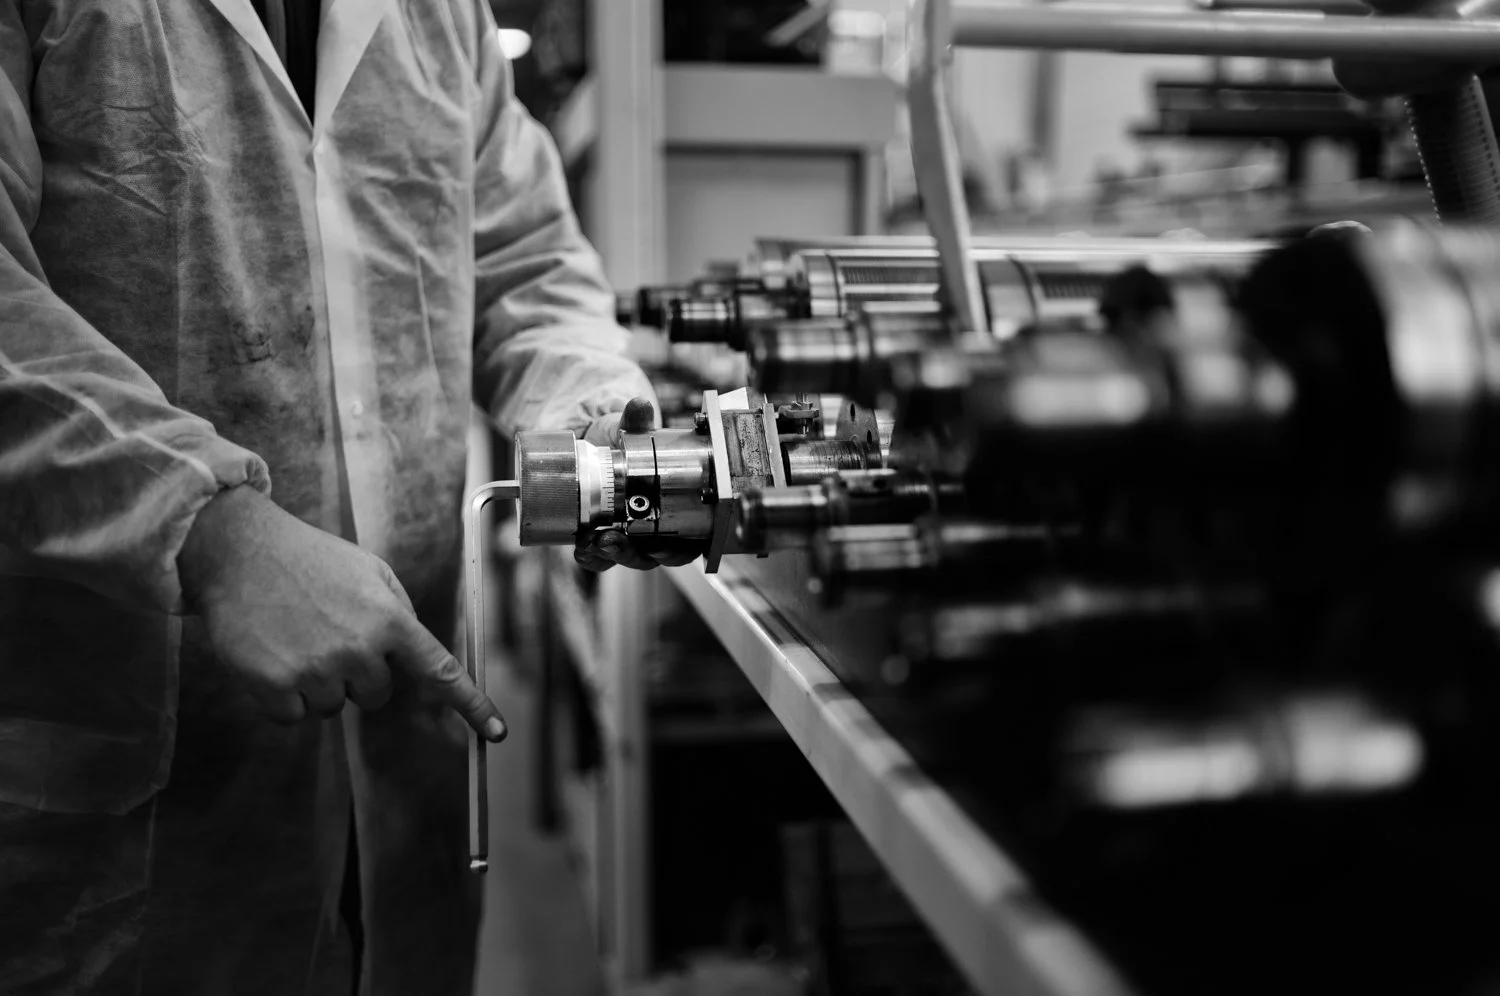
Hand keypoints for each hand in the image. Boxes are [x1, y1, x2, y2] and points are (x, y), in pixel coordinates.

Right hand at [178, 486, 505, 739]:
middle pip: (376, 696)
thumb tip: (413, 654)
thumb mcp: (370, 571)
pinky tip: (273, 656)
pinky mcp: (275, 688)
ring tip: (296, 637)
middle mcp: (359, 649)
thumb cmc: (310, 559)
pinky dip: (283, 697)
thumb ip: (398, 612)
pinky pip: (293, 717)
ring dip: (318, 683)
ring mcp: (317, 670)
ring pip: (334, 708)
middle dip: (358, 674)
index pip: (440, 671)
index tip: (497, 731)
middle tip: (329, 635)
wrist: (240, 551)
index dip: (472, 705)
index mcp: (389, 619)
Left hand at [574, 397, 705, 571]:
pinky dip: (589, 554)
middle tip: (613, 542)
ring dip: (608, 556)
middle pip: (652, 557)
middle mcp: (654, 528)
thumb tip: (639, 405)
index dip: (676, 551)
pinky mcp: (600, 537)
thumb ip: (636, 420)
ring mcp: (627, 535)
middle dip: (633, 555)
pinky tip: (579, 543)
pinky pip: (597, 557)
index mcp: (675, 508)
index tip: (658, 547)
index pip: (686, 542)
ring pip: (624, 558)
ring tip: (592, 542)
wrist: (595, 445)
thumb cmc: (625, 441)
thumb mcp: (632, 430)